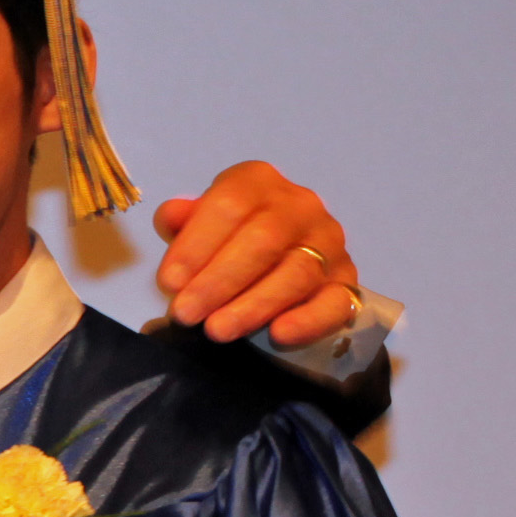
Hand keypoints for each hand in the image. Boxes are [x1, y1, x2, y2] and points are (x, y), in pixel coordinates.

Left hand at [153, 161, 360, 348]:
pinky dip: (308, 320)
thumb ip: (181, 220)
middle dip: (219, 281)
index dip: (196, 245)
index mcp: (258, 182)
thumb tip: (172, 215)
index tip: (169, 282)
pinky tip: (279, 334)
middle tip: (186, 313)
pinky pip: (336, 301)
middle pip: (264, 240)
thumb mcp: (196, 226)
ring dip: (254, 305)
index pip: (230, 205)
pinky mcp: (346, 281)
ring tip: (217, 330)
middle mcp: (300, 206)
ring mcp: (329, 243)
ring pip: (297, 273)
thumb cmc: (223, 240)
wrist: (272, 262)